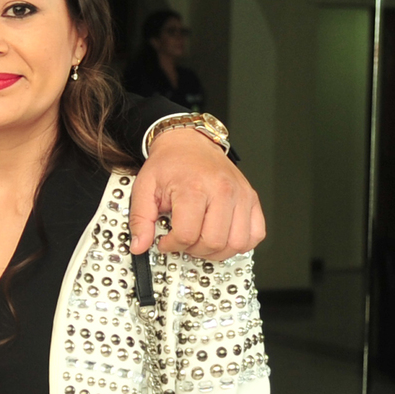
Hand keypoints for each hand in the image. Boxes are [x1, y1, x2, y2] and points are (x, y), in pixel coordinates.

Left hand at [130, 129, 263, 258]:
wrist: (189, 142)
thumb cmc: (169, 164)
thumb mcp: (144, 188)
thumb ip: (140, 219)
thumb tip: (139, 246)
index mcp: (194, 187)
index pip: (187, 235)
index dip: (172, 245)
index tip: (165, 241)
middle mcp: (222, 190)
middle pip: (213, 242)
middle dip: (193, 250)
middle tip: (183, 241)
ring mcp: (241, 195)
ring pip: (236, 243)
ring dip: (216, 251)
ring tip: (201, 241)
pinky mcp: (251, 198)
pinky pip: (255, 234)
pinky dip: (240, 244)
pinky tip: (223, 238)